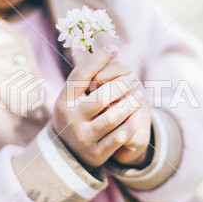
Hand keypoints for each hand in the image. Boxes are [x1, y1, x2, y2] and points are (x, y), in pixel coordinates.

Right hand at [52, 45, 141, 168]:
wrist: (68, 151)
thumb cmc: (77, 112)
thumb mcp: (74, 95)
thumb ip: (88, 75)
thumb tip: (110, 49)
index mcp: (64, 100)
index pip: (80, 75)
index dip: (98, 59)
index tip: (114, 48)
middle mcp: (71, 118)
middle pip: (101, 97)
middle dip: (121, 85)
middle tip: (133, 78)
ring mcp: (83, 137)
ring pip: (112, 118)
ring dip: (130, 104)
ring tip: (138, 94)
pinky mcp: (96, 152)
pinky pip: (119, 137)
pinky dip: (131, 123)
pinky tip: (137, 114)